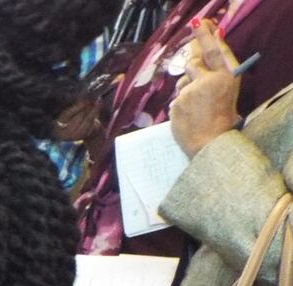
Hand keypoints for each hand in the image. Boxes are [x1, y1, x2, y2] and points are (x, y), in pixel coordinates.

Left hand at [170, 20, 242, 156]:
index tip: (200, 23)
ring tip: (196, 105)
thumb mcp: (225, 93)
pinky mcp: (179, 100)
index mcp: (228, 77)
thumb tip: (199, 59)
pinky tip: (188, 114)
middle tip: (192, 44)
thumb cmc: (220, 119)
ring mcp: (192, 89)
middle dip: (192, 54)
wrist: (210, 143)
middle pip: (195, 59)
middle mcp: (211, 79)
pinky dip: (180, 104)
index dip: (207, 35)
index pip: (216, 50)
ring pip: (183, 80)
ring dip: (186, 87)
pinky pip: (176, 97)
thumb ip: (214, 75)